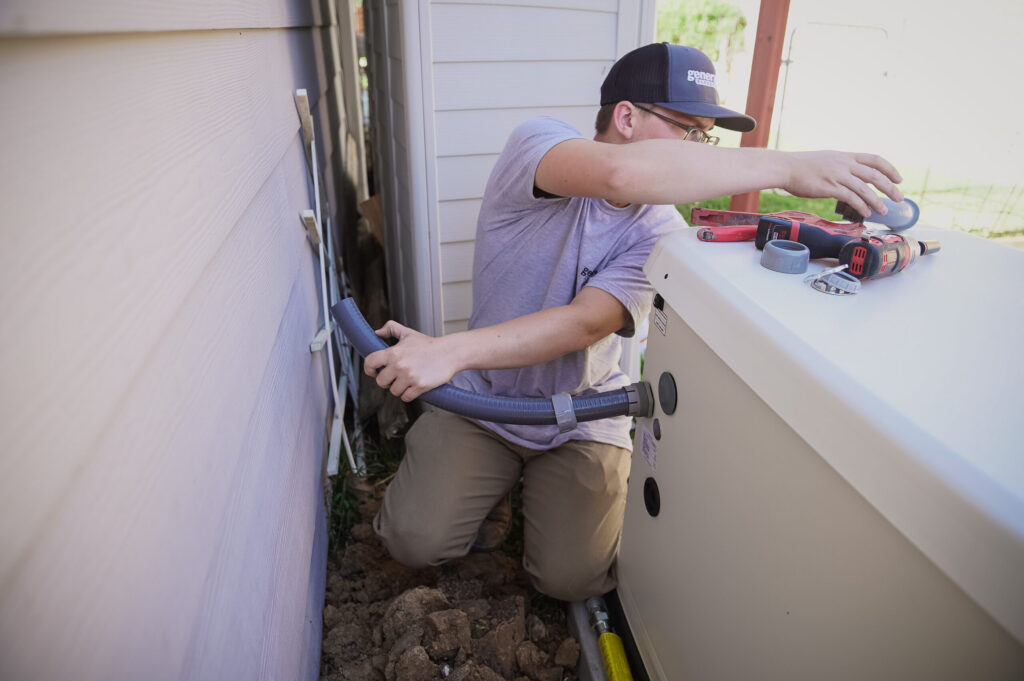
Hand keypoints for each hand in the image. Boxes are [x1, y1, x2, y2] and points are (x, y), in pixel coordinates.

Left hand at [363, 321, 459, 401]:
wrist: (449, 352)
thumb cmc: (429, 345)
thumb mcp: (409, 333)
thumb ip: (391, 328)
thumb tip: (377, 332)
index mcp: (393, 352)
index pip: (370, 362)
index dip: (369, 369)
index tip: (374, 371)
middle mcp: (399, 365)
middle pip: (380, 381)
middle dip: (387, 381)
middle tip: (395, 377)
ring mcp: (409, 377)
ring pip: (393, 391)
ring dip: (399, 388)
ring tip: (407, 381)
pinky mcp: (419, 386)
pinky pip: (406, 397)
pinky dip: (409, 394)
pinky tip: (414, 386)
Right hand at [784, 151, 903, 217]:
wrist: (785, 168)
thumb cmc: (801, 166)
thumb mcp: (826, 159)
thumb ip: (840, 165)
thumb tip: (849, 174)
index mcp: (845, 156)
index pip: (875, 159)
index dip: (889, 169)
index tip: (898, 179)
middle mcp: (845, 164)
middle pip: (875, 175)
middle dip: (890, 188)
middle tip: (899, 198)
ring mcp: (838, 175)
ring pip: (865, 188)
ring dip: (877, 201)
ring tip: (884, 211)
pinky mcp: (830, 188)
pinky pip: (851, 198)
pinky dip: (861, 206)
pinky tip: (866, 212)